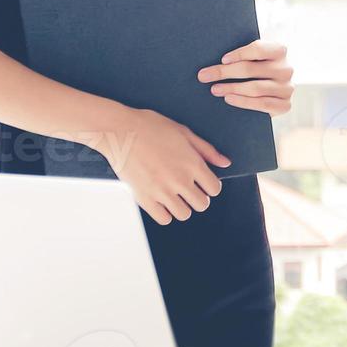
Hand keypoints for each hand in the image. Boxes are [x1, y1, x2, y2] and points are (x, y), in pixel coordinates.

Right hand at [97, 106, 230, 224]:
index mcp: (192, 164)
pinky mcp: (144, 198)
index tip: (202, 182)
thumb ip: (207, 150)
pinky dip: (165, 213)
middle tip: (188, 188)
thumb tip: (225, 163)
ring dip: (182, 206)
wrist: (120, 130)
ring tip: (174, 194)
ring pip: (184, 214)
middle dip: (198, 197)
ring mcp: (162, 191)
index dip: (210, 186)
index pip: (214, 188)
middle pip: (202, 204)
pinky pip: (163, 219)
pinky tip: (161, 201)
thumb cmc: (151, 127)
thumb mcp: (184, 132)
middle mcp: (180, 180)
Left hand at [198, 39, 294, 115]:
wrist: (270, 93)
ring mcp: (287, 88)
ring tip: (214, 89)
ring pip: (255, 88)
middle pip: (251, 69)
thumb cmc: (255, 71)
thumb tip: (212, 63)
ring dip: (231, 88)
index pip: (259, 49)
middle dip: (225, 72)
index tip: (222, 59)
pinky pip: (262, 104)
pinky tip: (228, 99)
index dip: (240, 53)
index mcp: (279, 50)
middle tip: (204, 76)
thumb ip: (241, 57)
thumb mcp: (253, 59)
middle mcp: (286, 68)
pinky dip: (243, 102)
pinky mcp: (285, 105)